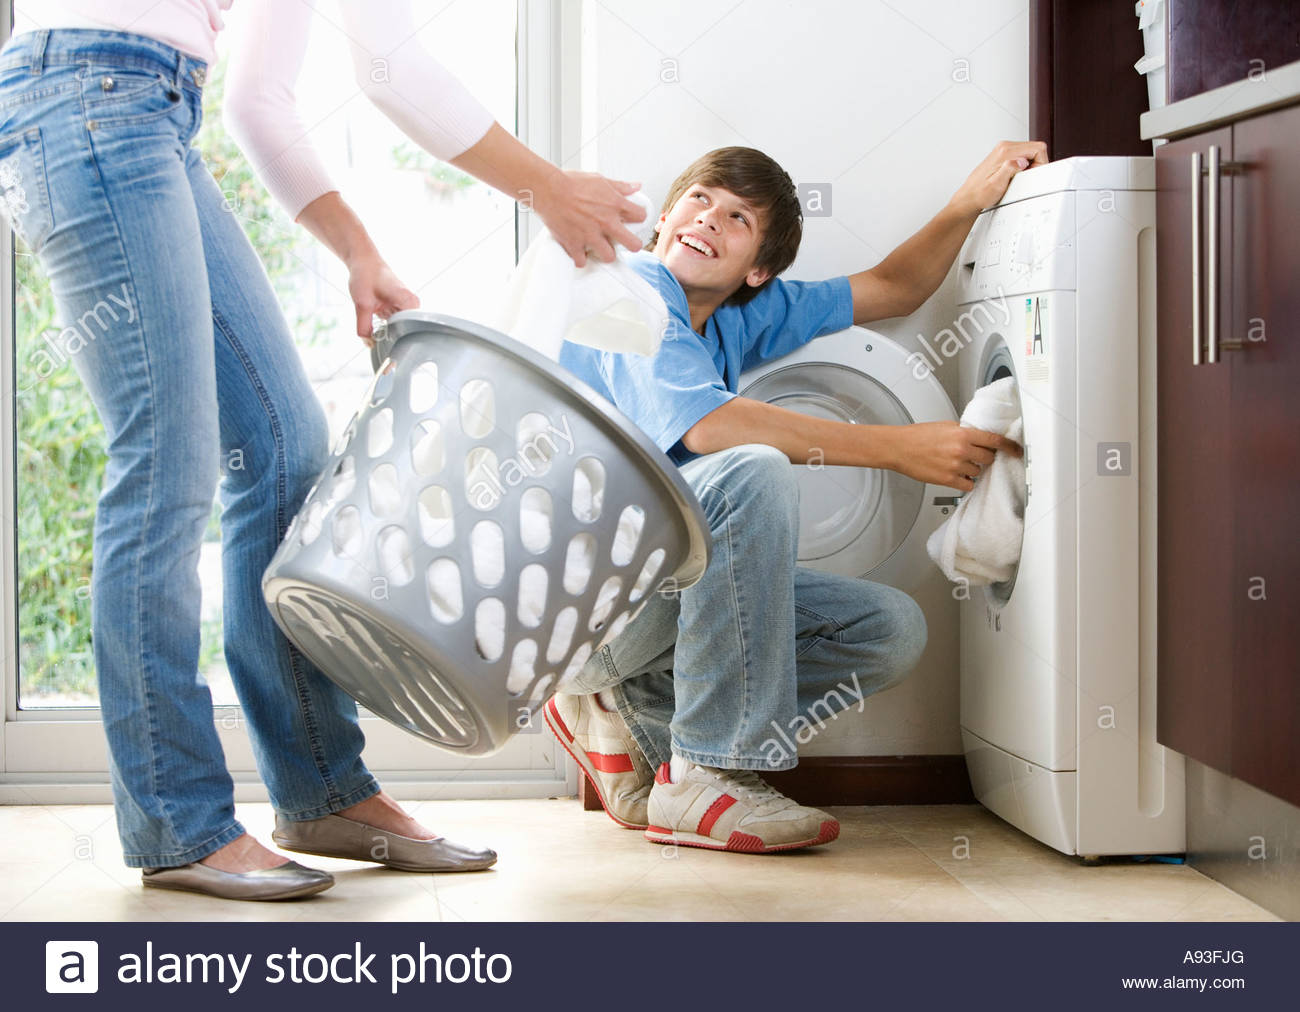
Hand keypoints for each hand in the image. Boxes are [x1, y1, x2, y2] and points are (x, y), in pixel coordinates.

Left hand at [346, 253, 418, 344]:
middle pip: (406, 332)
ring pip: (399, 329)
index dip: (396, 343)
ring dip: (387, 333)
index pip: (410, 331)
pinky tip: (377, 326)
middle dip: (390, 339)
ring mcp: (407, 308)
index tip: (386, 353)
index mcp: (409, 302)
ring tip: (377, 331)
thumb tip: (369, 345)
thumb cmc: (366, 275)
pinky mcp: (400, 308)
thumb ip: (364, 328)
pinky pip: (395, 324)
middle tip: (378, 345)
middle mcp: (412, 306)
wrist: (363, 261)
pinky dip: (385, 328)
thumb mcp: (362, 304)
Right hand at [532, 171, 647, 266]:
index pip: (641, 216)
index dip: (639, 218)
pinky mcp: (575, 244)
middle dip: (633, 245)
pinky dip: (581, 258)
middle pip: (633, 245)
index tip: (634, 219)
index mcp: (615, 204)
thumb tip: (636, 186)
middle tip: (626, 242)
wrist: (548, 190)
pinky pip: (582, 261)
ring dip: (606, 253)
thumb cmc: (571, 183)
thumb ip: (620, 186)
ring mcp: (591, 236)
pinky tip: (580, 252)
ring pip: (609, 257)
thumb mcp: (599, 179)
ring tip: (601, 248)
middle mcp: (606, 222)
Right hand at [888, 421, 1022, 492]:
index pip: (995, 441)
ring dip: (972, 469)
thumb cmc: (917, 436)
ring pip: (977, 472)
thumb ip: (964, 432)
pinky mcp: (948, 479)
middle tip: (974, 455)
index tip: (1017, 451)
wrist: (899, 447)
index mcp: (963, 433)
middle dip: (984, 457)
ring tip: (957, 463)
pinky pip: (968, 485)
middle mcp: (961, 450)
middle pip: (988, 458)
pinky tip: (956, 475)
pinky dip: (965, 481)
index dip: (1010, 447)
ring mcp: (955, 466)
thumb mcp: (945, 425)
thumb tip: (978, 438)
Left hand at [949, 140, 1048, 215]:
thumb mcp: (997, 185)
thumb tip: (1021, 161)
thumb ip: (1010, 170)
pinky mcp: (1003, 156)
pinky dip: (1023, 166)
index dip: (1041, 162)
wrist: (968, 198)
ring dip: (1030, 165)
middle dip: (1036, 164)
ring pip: (1029, 152)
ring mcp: (1003, 150)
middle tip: (1026, 178)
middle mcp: (1004, 147)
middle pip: (1034, 148)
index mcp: (1005, 151)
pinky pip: (1022, 156)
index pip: (1037, 148)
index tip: (1034, 174)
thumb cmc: (980, 194)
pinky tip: (1015, 177)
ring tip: (1019, 179)